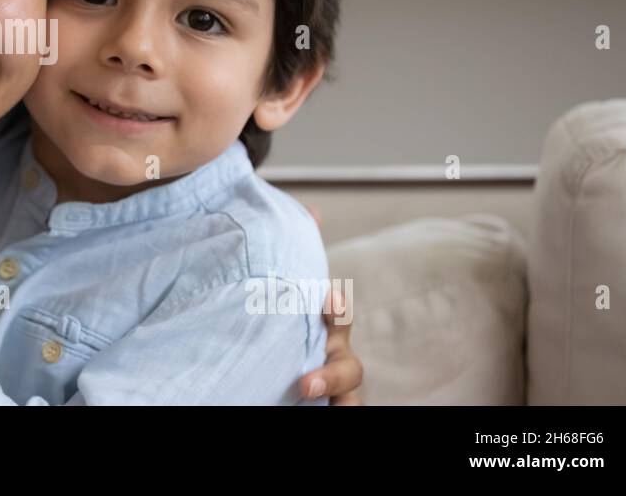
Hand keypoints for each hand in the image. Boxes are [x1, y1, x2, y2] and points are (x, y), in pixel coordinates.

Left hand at [300, 204, 364, 403]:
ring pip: (349, 400)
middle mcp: (332, 360)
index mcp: (326, 329)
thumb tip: (314, 211)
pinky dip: (336, 411)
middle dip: (334, 376)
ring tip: (309, 402)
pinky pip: (335, 411)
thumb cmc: (289, 322)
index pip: (338, 319)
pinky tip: (316, 413)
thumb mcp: (288, 292)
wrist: (276, 361)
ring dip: (339, 404)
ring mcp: (330, 389)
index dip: (336, 312)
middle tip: (306, 383)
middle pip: (348, 369)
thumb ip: (298, 256)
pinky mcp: (319, 407)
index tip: (326, 301)